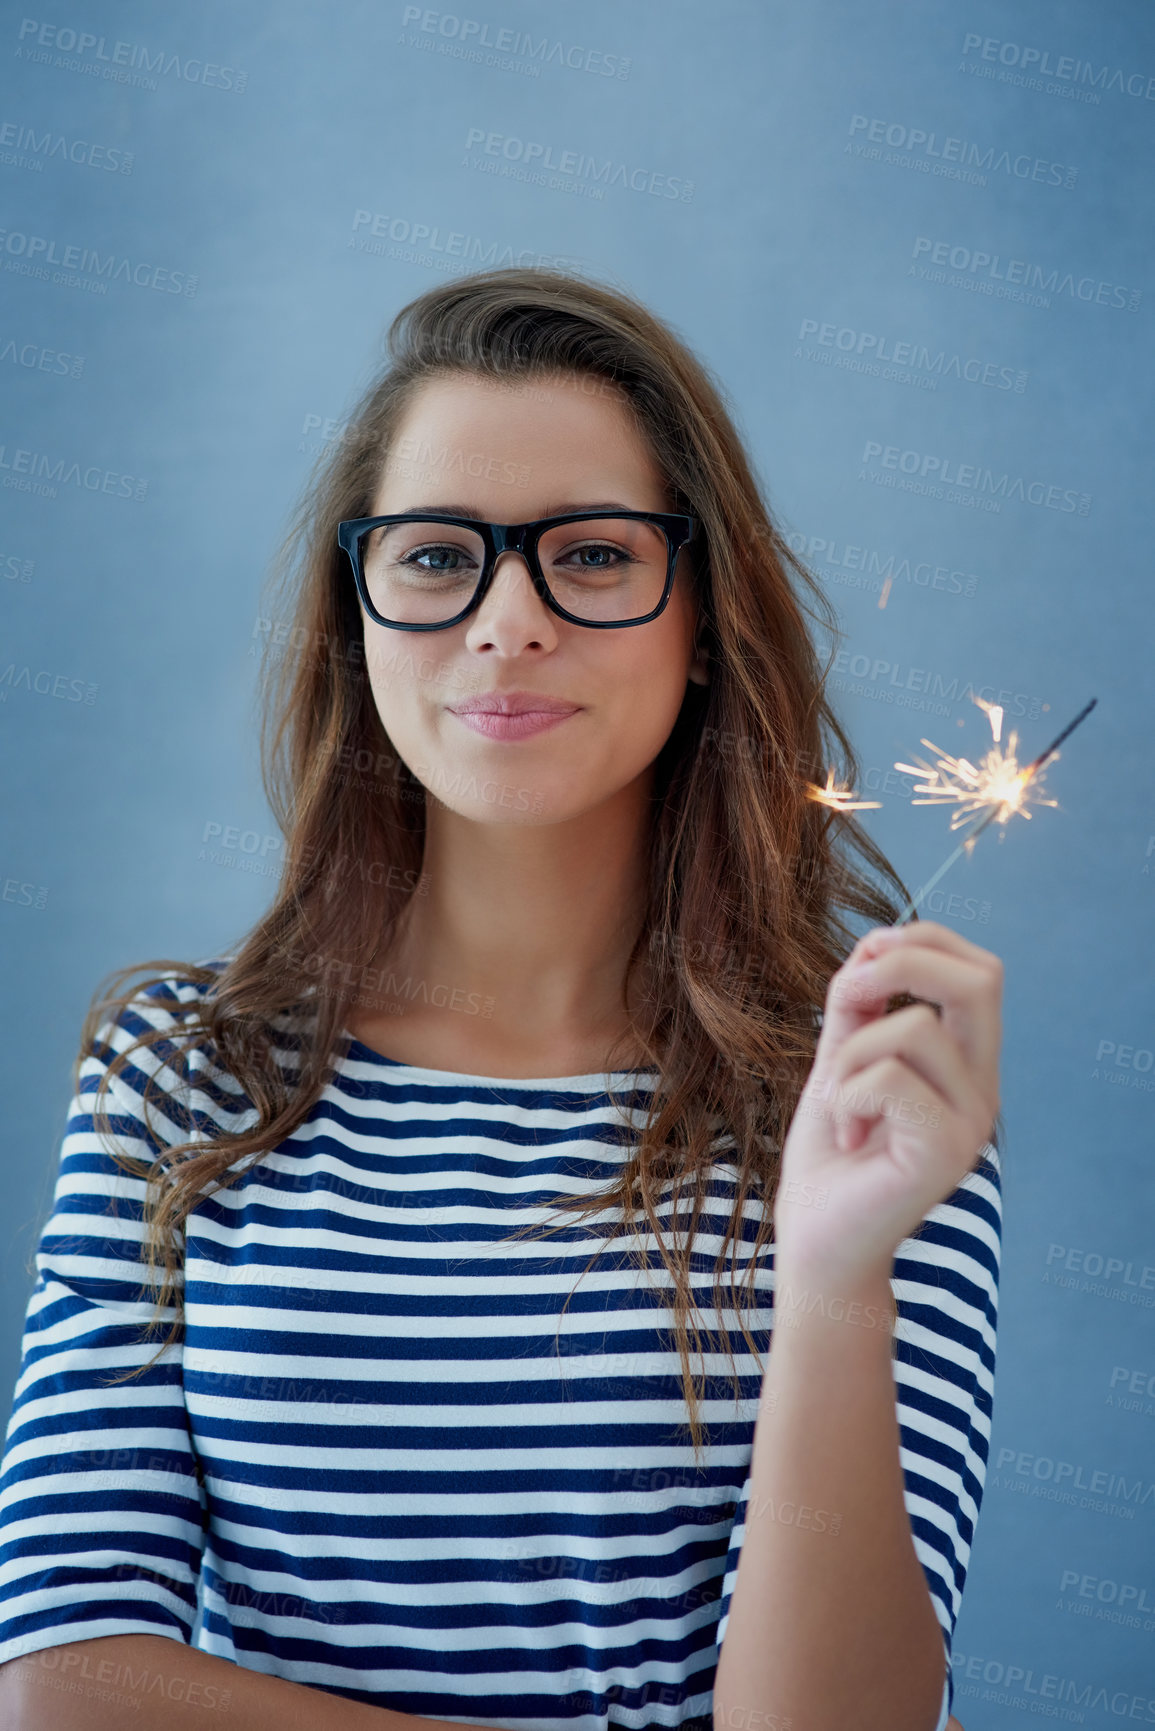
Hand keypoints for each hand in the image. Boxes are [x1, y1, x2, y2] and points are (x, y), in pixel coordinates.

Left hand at [773, 921, 1001, 1282]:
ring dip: (850, 1056)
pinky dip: (847, 1096)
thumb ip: (858, 1004)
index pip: (980, 970)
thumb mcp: (841, 1058)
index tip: (864, 961)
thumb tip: (873, 941)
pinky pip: (889, 1078)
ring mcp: (972, 1122)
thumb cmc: (830, 1152)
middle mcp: (983, 1090)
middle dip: (902, 964)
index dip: (923, 941)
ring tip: (843, 1108)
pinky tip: (850, 1137)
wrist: (818, 1239)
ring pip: (914, 1026)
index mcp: (967, 1064)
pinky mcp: (947, 1151)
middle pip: (981, 980)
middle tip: (847, 998)